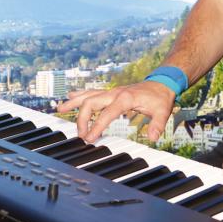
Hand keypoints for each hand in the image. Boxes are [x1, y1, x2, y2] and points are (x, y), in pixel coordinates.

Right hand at [56, 81, 175, 142]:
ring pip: (88, 95)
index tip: (89, 139)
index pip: (107, 113)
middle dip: (82, 119)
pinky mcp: (110, 92)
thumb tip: (153, 138)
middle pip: (91, 102)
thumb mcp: (163, 111)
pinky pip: (92, 93)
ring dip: (74, 102)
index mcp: (125, 98)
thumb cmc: (160, 97)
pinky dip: (80, 95)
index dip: (97, 126)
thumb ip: (157, 124)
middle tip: (80, 135)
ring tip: (60, 109)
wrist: (161, 82)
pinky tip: (70, 97)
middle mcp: (115, 92)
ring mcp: (111, 91)